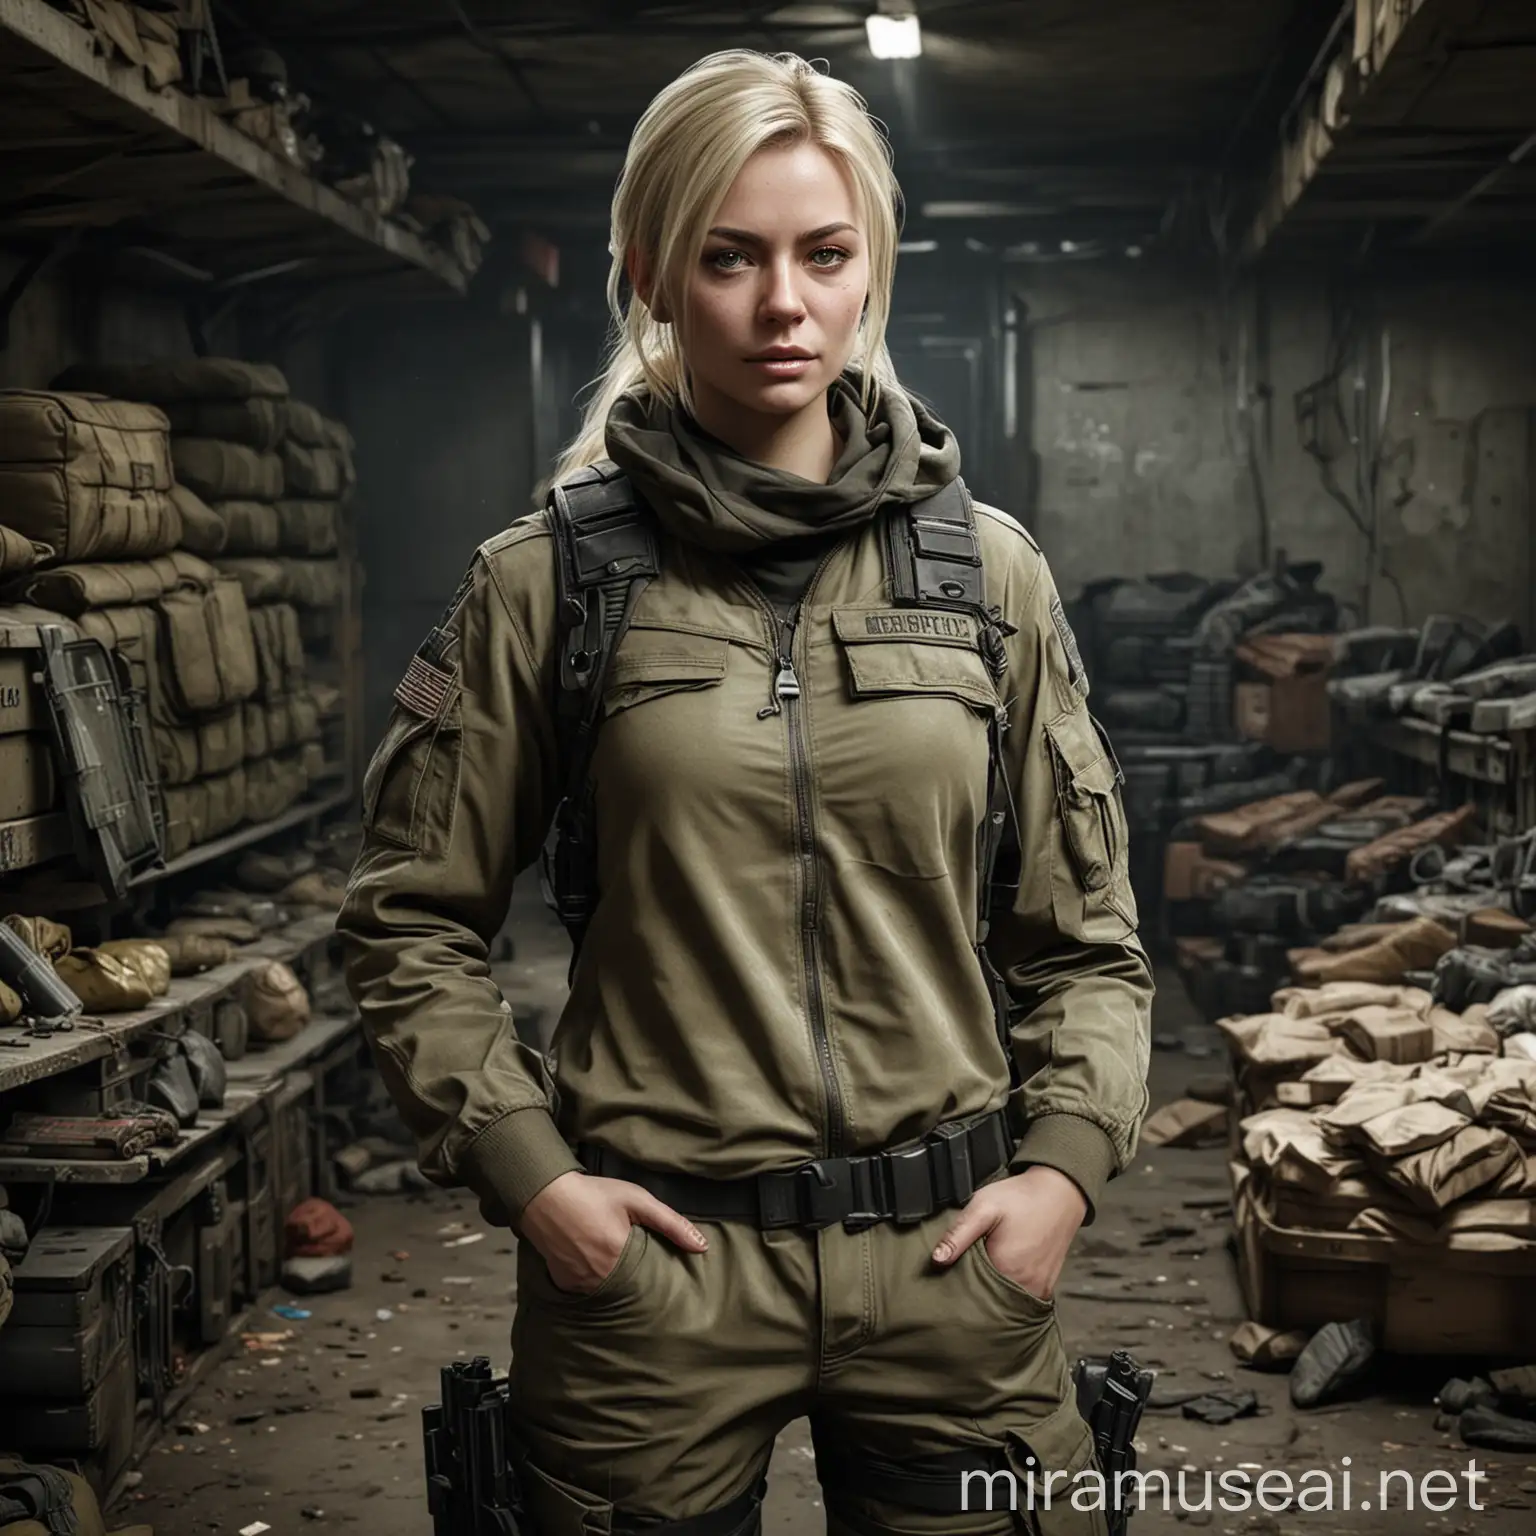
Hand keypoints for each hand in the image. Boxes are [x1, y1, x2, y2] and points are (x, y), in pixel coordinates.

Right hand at [519, 1170, 707, 1294]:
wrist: (546, 1195)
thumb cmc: (593, 1194)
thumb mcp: (636, 1200)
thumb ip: (671, 1223)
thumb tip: (702, 1247)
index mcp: (619, 1255)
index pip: (650, 1279)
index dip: (656, 1274)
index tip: (662, 1272)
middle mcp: (599, 1276)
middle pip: (630, 1288)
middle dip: (637, 1281)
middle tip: (639, 1268)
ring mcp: (579, 1283)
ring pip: (608, 1292)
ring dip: (616, 1283)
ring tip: (618, 1266)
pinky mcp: (564, 1284)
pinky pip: (587, 1291)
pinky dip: (594, 1282)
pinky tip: (595, 1265)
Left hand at [930, 1166, 1087, 1300]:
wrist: (1060, 1191)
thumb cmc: (1021, 1197)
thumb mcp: (983, 1207)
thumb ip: (959, 1234)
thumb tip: (936, 1260)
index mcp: (1006, 1270)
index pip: (971, 1292)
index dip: (957, 1285)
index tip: (947, 1277)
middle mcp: (1025, 1287)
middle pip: (989, 1301)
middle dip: (974, 1291)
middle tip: (963, 1272)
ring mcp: (1038, 1289)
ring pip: (1006, 1302)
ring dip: (992, 1292)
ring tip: (981, 1273)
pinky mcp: (1046, 1286)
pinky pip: (1021, 1298)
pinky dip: (1008, 1290)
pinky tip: (1000, 1274)